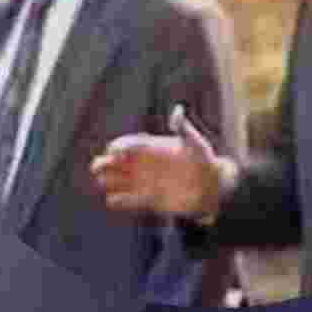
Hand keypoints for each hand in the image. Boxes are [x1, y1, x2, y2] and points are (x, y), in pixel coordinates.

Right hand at [91, 104, 235, 220]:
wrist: (212, 187)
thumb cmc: (205, 161)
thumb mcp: (195, 143)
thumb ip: (184, 128)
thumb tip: (177, 110)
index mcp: (152, 148)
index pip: (127, 144)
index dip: (117, 147)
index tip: (116, 152)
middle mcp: (144, 164)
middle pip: (114, 162)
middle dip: (103, 164)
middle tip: (99, 168)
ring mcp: (144, 182)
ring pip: (114, 181)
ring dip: (106, 182)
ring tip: (104, 182)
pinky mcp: (147, 199)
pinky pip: (125, 201)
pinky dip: (117, 201)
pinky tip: (115, 199)